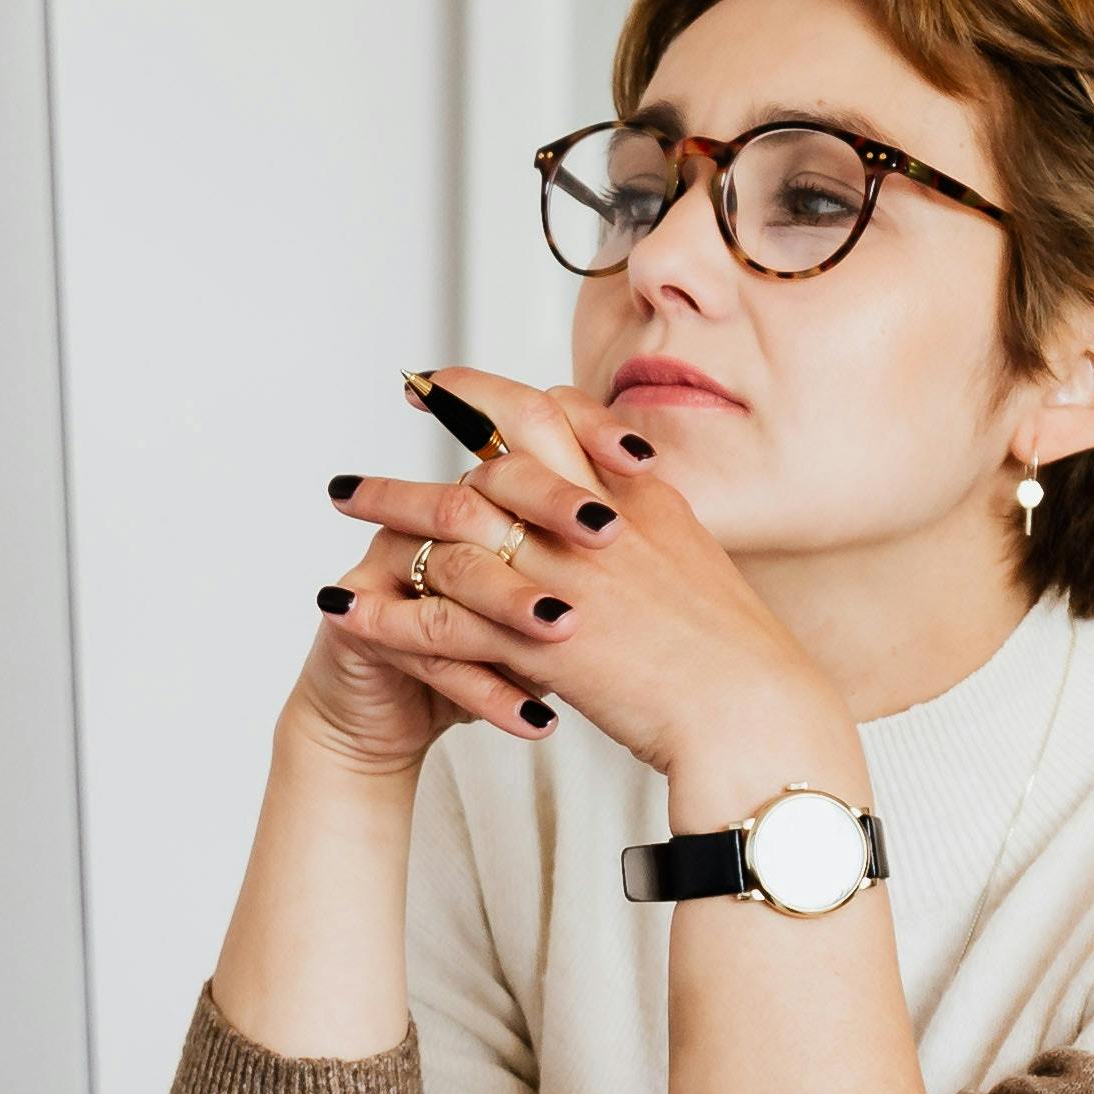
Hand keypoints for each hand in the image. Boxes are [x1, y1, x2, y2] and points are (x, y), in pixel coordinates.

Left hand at [310, 371, 854, 803]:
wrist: (751, 713)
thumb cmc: (731, 653)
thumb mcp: (691, 559)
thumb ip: (646, 520)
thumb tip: (620, 495)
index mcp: (634, 495)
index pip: (553, 412)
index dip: (490, 391)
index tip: (443, 381)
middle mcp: (594, 521)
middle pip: (491, 453)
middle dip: (425, 433)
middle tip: (393, 402)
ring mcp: (563, 576)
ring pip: (453, 527)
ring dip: (389, 508)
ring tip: (341, 500)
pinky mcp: (538, 641)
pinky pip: (441, 618)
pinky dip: (387, 611)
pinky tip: (343, 609)